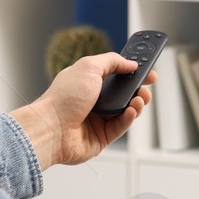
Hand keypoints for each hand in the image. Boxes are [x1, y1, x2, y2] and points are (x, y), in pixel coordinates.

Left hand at [11, 52, 156, 168]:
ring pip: (126, 111)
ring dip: (137, 104)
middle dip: (138, 89)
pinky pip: (121, 126)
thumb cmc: (63, 97)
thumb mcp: (89, 66)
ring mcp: (97, 120)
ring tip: (139, 99)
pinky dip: (129, 118)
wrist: (52, 128)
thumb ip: (113, 61)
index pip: (115, 74)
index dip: (131, 72)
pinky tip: (131, 111)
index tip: (147, 70)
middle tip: (147, 86)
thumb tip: (130, 63)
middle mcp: (92, 101)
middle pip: (123, 94)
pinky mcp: (101, 138)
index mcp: (88, 82)